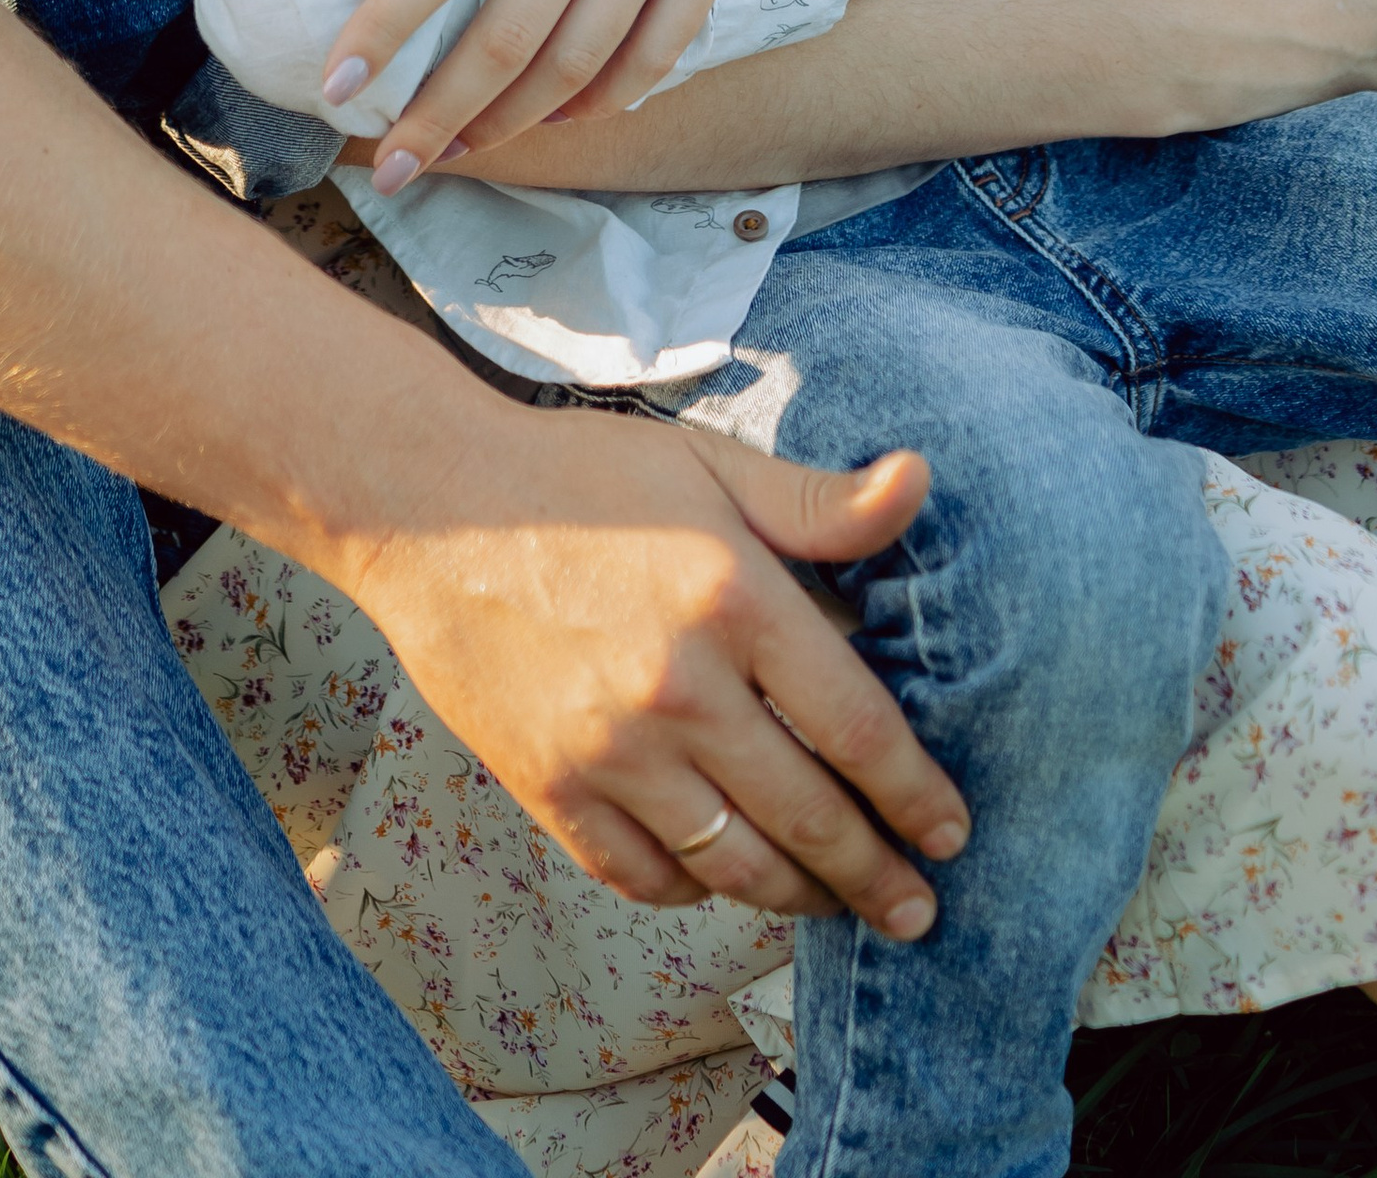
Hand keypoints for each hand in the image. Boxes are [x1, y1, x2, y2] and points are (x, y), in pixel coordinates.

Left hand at [321, 0, 820, 183]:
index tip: (338, 82)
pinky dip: (608, 96)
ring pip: (583, 57)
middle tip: (392, 162)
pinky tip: (561, 116)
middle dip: (443, 110)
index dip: (387, 25)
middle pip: (512, 32)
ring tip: (461, 150)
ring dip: (516, 118)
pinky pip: (661, 48)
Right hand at [350, 411, 968, 932]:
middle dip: (877, 877)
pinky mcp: (550, 787)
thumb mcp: (708, 466)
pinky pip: (646, 875)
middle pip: (810, 819)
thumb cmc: (578, 476)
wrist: (425, 504)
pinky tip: (722, 878)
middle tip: (919, 909)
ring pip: (736, 865)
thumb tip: (920, 484)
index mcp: (734, 598)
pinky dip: (695, 890)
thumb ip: (816, 500)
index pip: (859, 730)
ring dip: (800, 898)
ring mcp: (611, 749)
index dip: (916, 795)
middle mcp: (681, 687)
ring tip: (835, 903)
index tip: (951, 832)